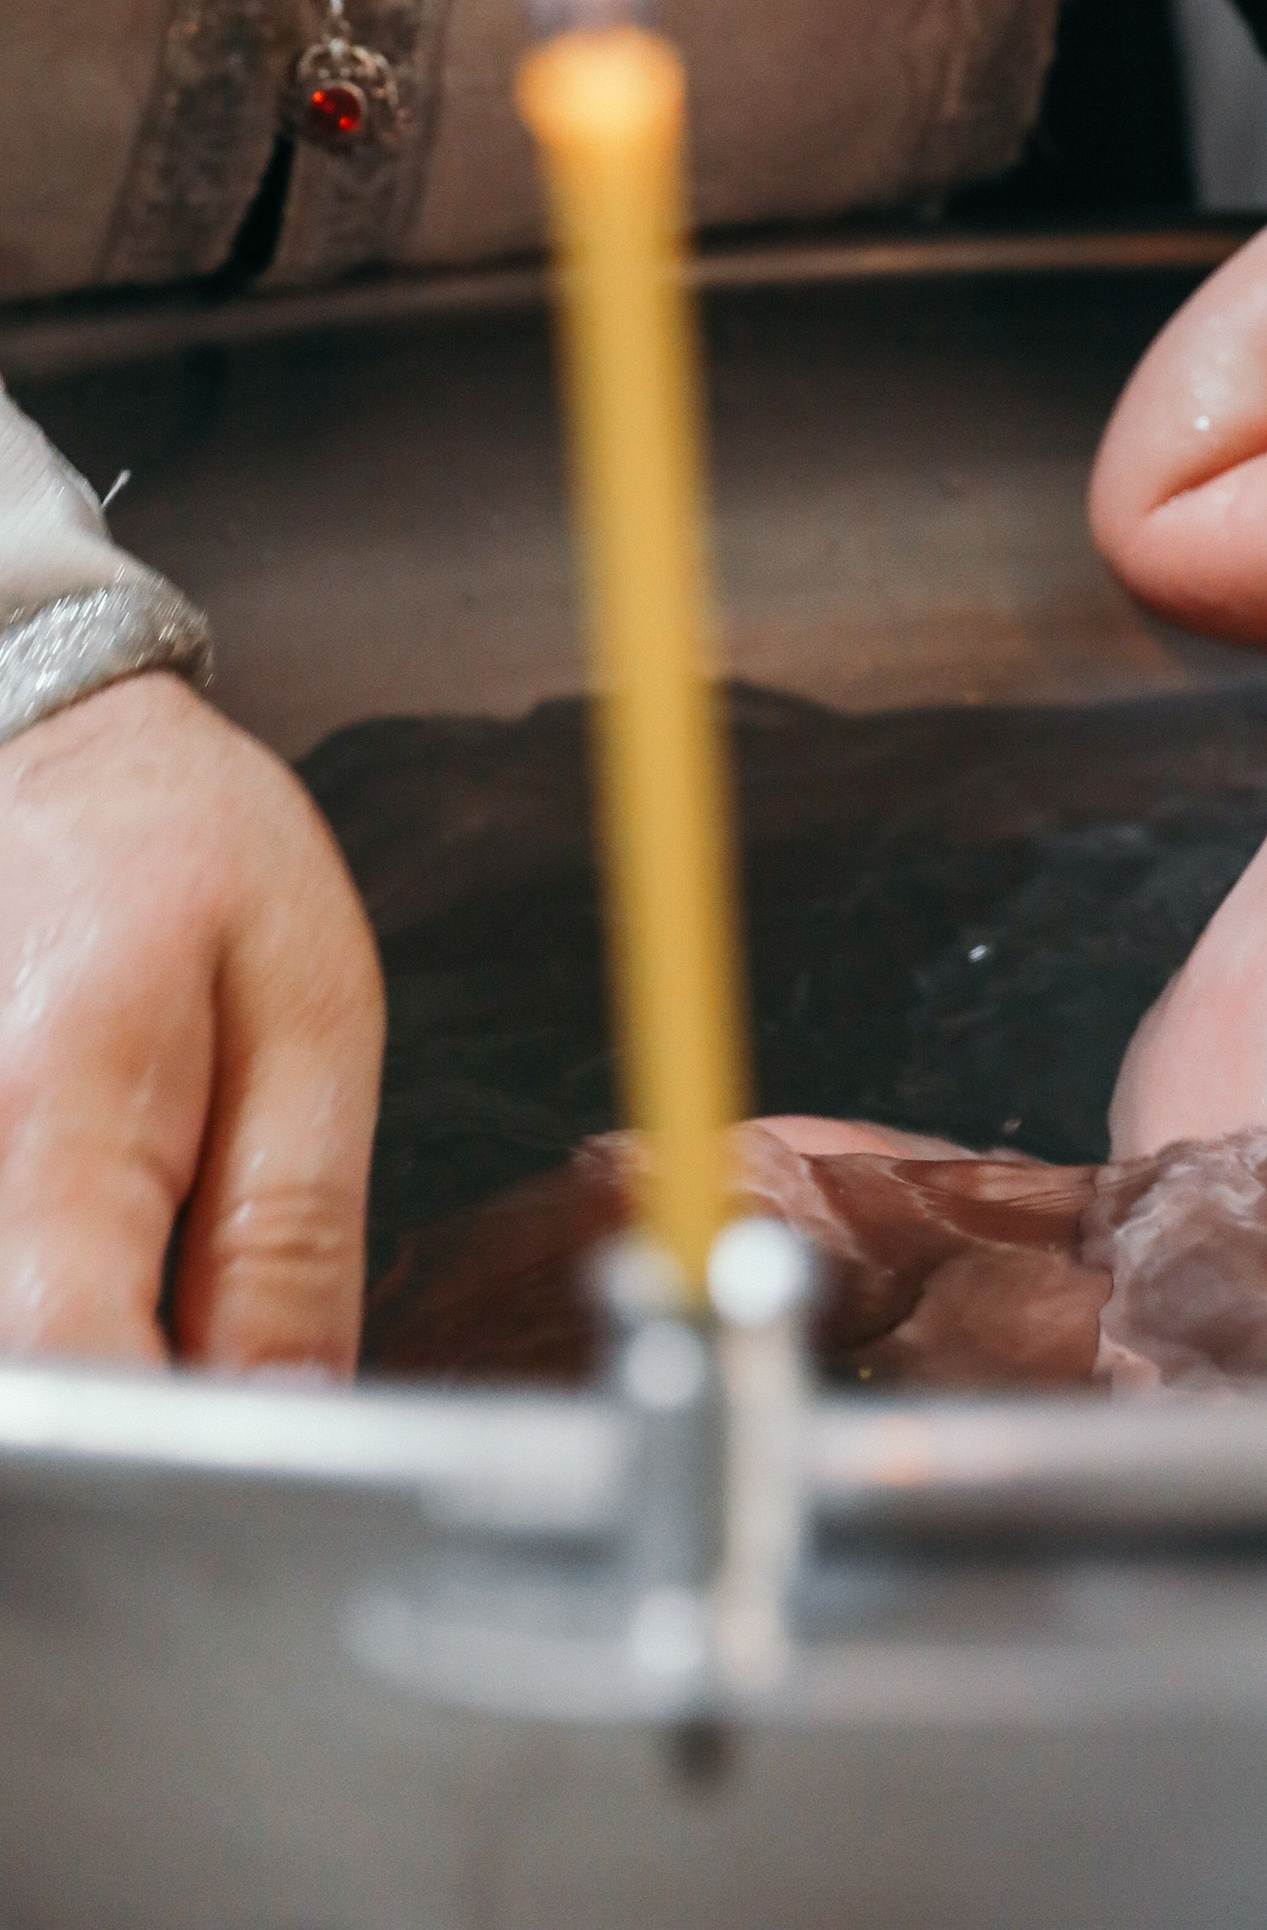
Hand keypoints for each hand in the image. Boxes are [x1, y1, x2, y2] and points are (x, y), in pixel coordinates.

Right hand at [0, 673, 383, 1369]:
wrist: (52, 747)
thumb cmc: (187, 850)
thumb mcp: (308, 1014)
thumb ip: (291, 1229)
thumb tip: (298, 1410)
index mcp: (52, 1121)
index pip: (83, 1378)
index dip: (178, 1449)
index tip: (260, 1435)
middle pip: (38, 1387)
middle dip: (141, 1415)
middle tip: (229, 1348)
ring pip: (28, 1352)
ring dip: (107, 1351)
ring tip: (175, 1284)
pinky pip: (14, 1293)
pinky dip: (69, 1304)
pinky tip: (118, 1266)